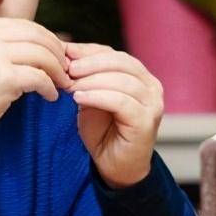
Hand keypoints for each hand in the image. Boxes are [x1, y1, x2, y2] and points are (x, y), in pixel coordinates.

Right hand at [0, 18, 70, 137]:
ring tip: (61, 84)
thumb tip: (46, 43)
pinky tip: (50, 96)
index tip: (57, 56)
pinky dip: (50, 88)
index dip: (48, 40)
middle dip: (58, 54)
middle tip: (66, 70)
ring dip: (58, 71)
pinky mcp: (4, 77)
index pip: (26, 26)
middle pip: (38, 37)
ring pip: (43, 56)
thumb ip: (3, 45)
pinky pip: (40, 78)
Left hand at [66, 42, 162, 188]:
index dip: (87, 51)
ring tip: (68, 85)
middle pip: (121, 62)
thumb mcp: (89, 96)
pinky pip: (121, 102)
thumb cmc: (101, 129)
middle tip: (65, 69)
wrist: (113, 164)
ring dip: (91, 80)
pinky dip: (98, 97)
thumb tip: (63, 52)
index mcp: (140, 76)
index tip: (62, 52)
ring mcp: (152, 104)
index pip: (114, 54)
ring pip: (122, 81)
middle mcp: (151, 87)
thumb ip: (83, 77)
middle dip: (89, 63)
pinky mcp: (146, 121)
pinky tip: (79, 99)